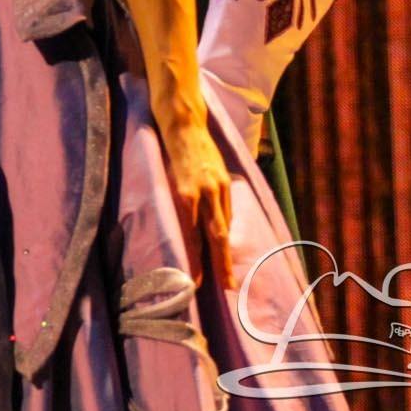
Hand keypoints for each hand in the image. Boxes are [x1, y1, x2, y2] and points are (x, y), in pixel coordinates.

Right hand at [156, 108, 232, 290]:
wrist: (184, 126)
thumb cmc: (196, 147)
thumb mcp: (214, 170)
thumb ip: (215, 193)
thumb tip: (216, 219)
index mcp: (224, 189)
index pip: (224, 226)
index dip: (225, 249)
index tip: (226, 270)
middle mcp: (217, 194)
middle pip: (221, 235)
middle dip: (223, 262)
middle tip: (226, 285)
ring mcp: (201, 194)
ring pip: (207, 233)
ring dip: (206, 258)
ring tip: (203, 279)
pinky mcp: (184, 192)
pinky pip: (189, 224)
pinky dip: (191, 242)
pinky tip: (188, 255)